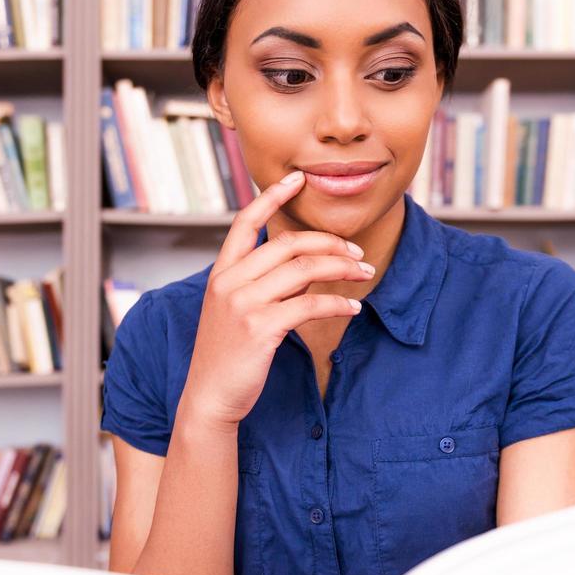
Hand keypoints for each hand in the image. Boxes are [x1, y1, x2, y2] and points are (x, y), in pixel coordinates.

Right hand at [178, 169, 371, 428]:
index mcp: (221, 272)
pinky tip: (353, 306)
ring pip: (304, 269)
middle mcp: (229, 281)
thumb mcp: (232, 310)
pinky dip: (338, 302)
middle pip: (289, 243)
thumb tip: (302, 265)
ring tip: (365, 273)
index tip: (297, 178)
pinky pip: (310, 304)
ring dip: (341, 268)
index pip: (245, 220)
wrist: (210, 397)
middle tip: (357, 253)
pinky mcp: (261, 327)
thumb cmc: (227, 355)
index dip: (272, 195)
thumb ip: (258, 283)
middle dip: (331, 243)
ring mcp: (244, 303)